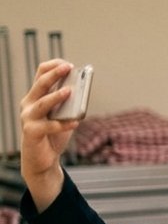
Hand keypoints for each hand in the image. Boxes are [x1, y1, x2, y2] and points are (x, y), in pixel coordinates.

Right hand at [19, 59, 80, 207]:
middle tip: (68, 67)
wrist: (43, 159)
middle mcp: (28, 104)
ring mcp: (28, 118)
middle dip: (54, 74)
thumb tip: (83, 90)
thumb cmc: (53, 135)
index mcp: (35, 96)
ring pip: (42, 103)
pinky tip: (76, 122)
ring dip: (56, 96)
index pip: (40, 74)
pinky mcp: (31, 132)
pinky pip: (49, 126)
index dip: (53, 67)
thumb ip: (70, 104)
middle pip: (40, 84)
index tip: (68, 64)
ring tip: (69, 91)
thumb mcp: (63, 116)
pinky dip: (63, 124)